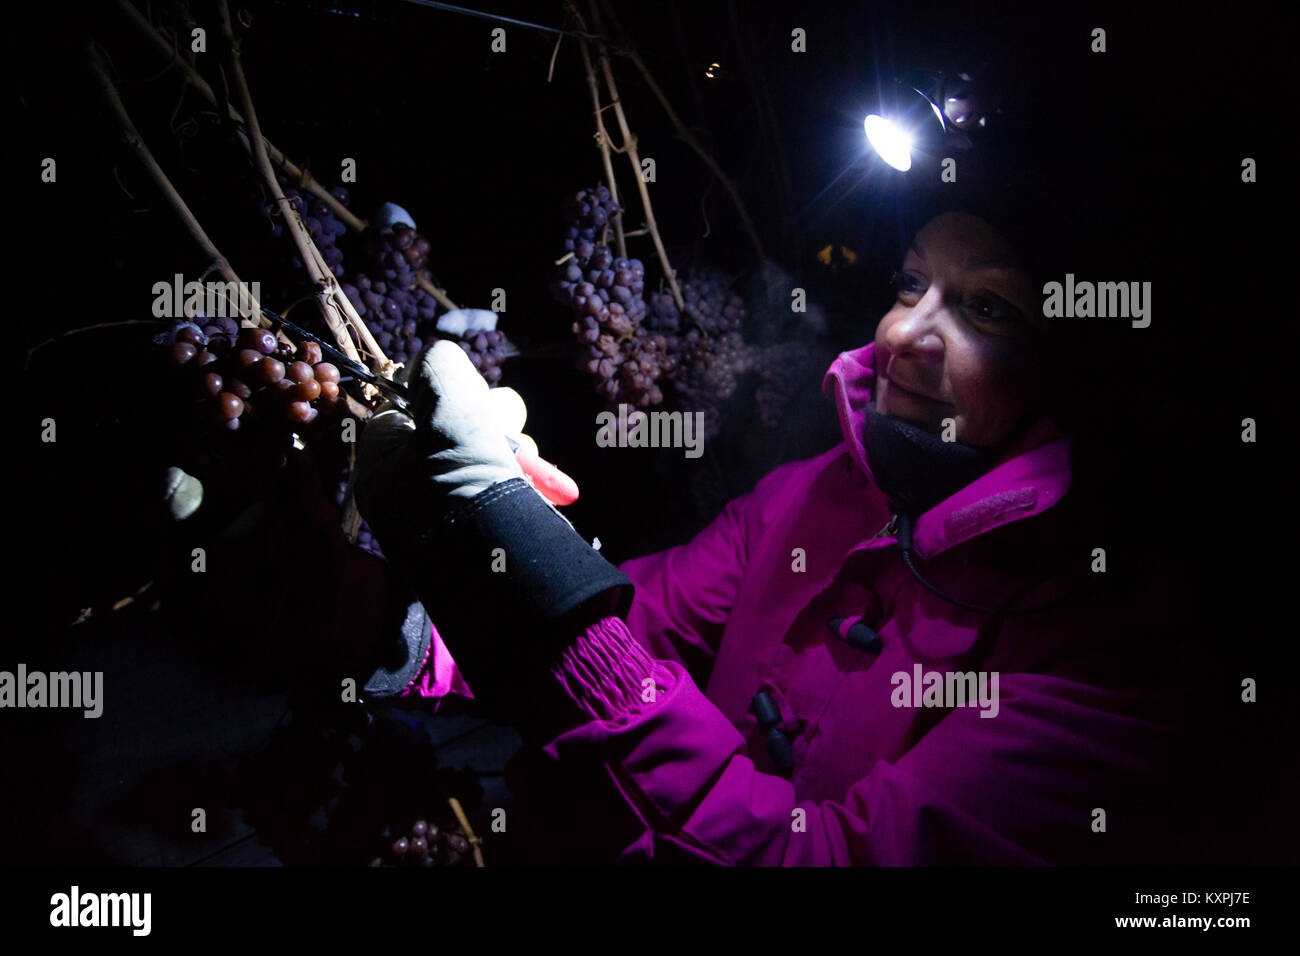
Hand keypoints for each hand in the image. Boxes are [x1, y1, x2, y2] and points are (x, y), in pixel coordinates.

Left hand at [355, 340, 526, 557]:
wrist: (506, 574)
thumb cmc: (466, 485)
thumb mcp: (450, 407)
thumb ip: (439, 367)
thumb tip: (436, 359)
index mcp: (379, 466)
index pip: (403, 407)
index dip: (442, 396)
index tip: (471, 404)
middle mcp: (403, 493)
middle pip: (449, 430)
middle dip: (491, 427)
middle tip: (512, 440)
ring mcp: (441, 518)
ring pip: (482, 458)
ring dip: (514, 454)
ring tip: (534, 473)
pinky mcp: (476, 537)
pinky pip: (499, 492)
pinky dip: (524, 485)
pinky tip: (547, 492)